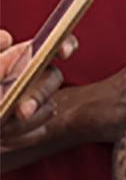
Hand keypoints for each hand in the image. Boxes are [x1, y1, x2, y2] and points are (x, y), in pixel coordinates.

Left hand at [0, 31, 77, 152]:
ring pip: (48, 109)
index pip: (53, 44)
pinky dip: (21, 138)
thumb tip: (7, 38)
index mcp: (19, 57)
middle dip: (39, 94)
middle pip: (53, 78)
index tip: (62, 52)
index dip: (64, 44)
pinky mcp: (32, 128)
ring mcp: (34, 103)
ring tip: (0, 130)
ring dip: (26, 123)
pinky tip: (3, 140)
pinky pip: (39, 132)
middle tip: (22, 111)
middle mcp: (32, 77)